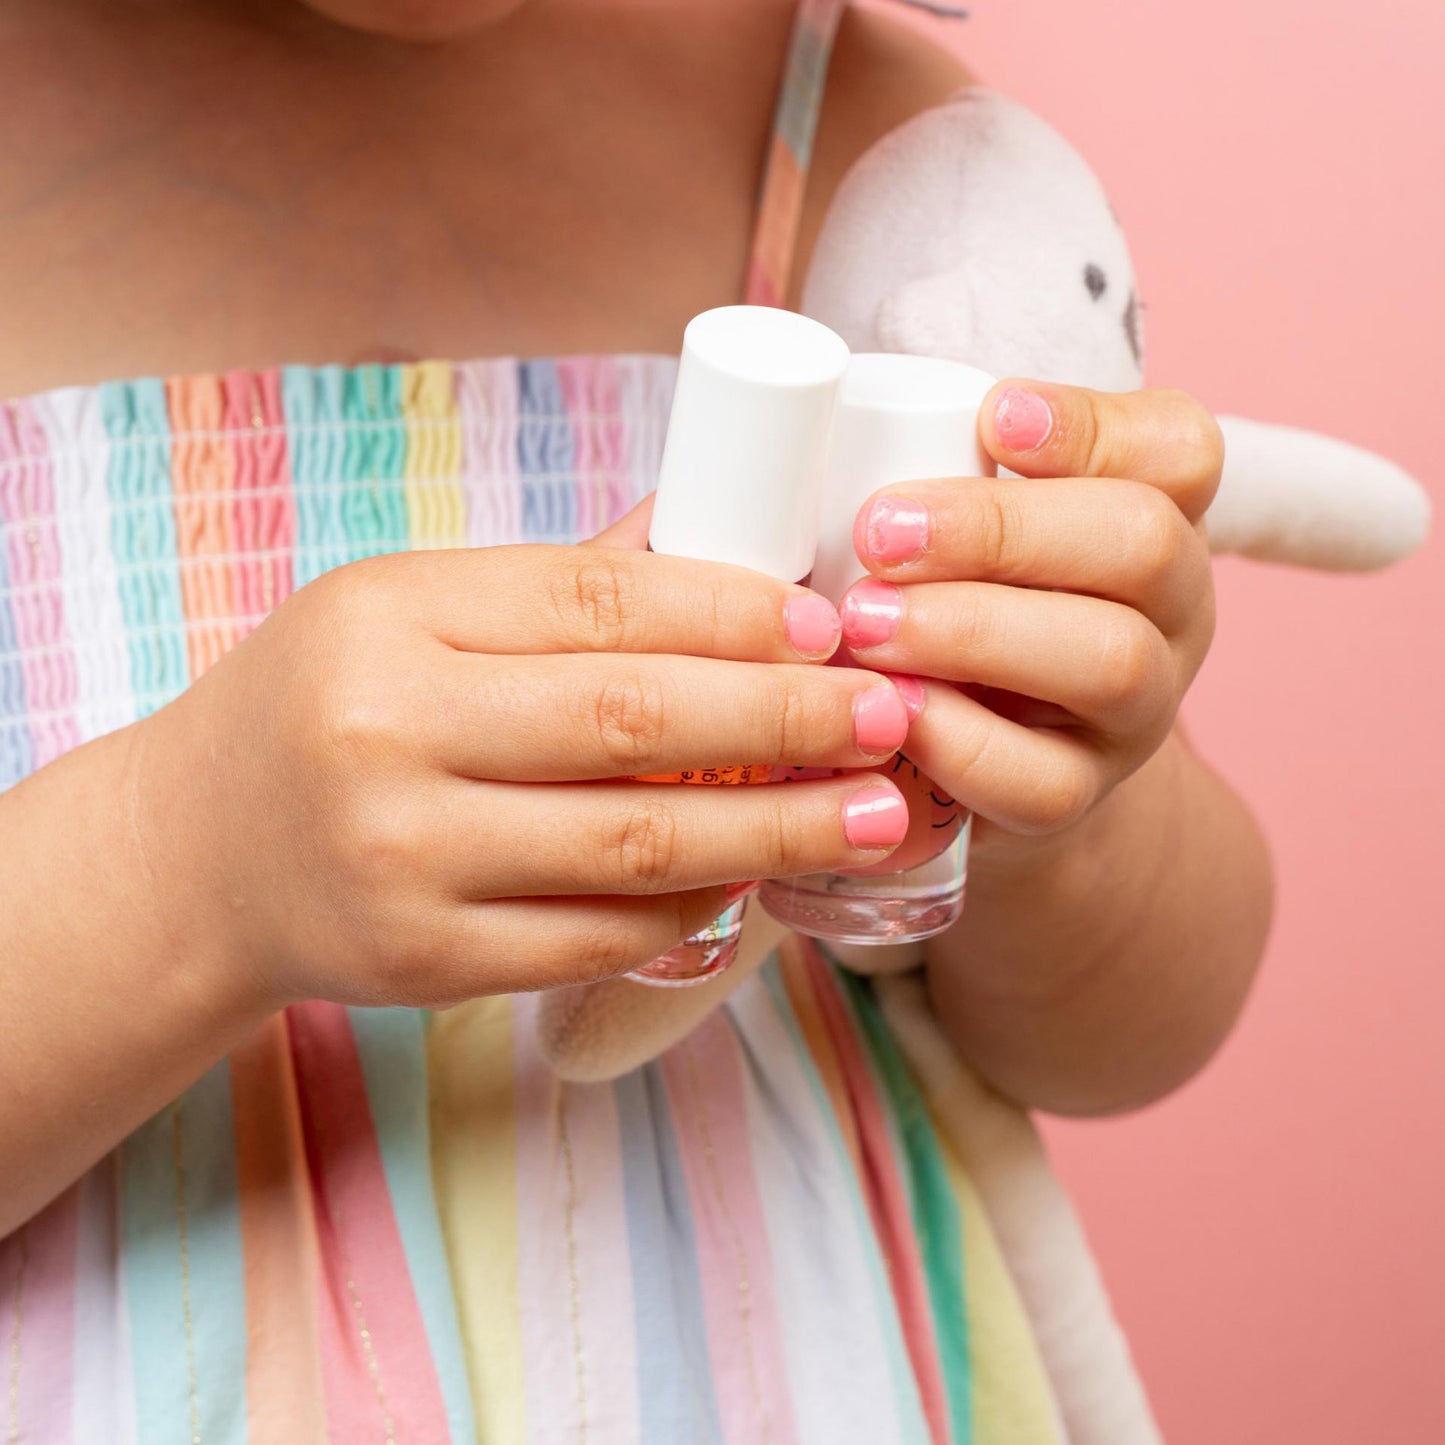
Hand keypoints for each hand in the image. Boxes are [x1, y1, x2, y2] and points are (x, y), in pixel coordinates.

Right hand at [137, 545, 911, 1008]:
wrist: (199, 856)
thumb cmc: (325, 708)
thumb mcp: (404, 613)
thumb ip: (553, 590)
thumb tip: (717, 542)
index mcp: (393, 617)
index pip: (598, 600)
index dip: (734, 612)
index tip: (831, 628)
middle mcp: (391, 733)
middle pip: (635, 718)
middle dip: (787, 718)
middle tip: (891, 714)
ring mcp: (407, 858)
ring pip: (635, 841)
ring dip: (775, 827)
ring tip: (875, 808)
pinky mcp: (426, 959)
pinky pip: (595, 934)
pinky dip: (693, 902)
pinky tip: (758, 876)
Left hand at [836, 381, 1220, 846]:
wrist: (986, 765)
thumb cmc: (961, 605)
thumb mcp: (969, 531)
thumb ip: (943, 472)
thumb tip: (830, 436)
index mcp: (1153, 513)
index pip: (1178, 448)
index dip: (1093, 425)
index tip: (992, 417)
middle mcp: (1170, 609)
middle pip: (1143, 543)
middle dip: (1001, 529)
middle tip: (879, 532)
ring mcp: (1136, 713)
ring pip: (1110, 660)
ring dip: (974, 630)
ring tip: (865, 623)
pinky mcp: (1078, 798)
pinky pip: (1043, 779)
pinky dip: (958, 739)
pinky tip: (890, 709)